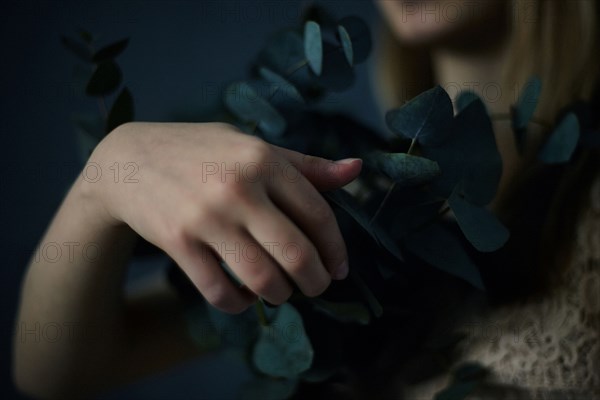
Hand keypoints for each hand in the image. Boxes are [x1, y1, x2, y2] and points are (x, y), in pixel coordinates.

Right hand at [83, 122, 361, 312]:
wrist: (128, 159)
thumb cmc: (201, 151)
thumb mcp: (252, 146)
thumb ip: (305, 164)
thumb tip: (357, 169)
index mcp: (263, 159)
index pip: (318, 215)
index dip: (335, 249)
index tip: (339, 268)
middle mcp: (238, 188)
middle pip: (296, 254)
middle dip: (315, 282)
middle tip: (316, 287)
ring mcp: (206, 217)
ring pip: (262, 279)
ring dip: (280, 295)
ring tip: (281, 292)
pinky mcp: (178, 243)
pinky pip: (221, 292)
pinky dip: (239, 304)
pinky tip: (244, 297)